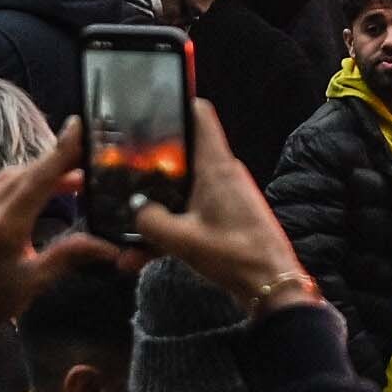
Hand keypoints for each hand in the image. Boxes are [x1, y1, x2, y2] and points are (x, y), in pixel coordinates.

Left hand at [0, 134, 115, 358]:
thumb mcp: (32, 283)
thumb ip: (68, 256)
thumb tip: (109, 246)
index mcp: (4, 222)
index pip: (39, 176)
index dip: (62, 150)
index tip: (80, 124)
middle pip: (27, 171)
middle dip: (58, 164)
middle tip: (90, 166)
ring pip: (11, 175)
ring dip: (40, 174)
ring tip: (70, 181)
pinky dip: (20, 182)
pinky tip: (35, 193)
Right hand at [119, 99, 322, 320]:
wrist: (272, 286)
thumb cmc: (234, 255)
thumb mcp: (182, 239)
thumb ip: (150, 221)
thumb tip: (134, 210)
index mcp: (216, 166)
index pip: (200, 114)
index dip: (176, 104)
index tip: (146, 109)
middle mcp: (222, 174)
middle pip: (184, 153)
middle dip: (152, 163)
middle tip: (120, 169)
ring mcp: (226, 196)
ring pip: (183, 189)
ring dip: (156, 207)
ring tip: (124, 229)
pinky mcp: (226, 218)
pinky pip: (190, 213)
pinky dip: (170, 228)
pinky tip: (142, 256)